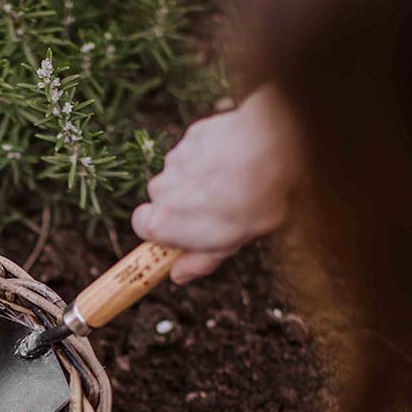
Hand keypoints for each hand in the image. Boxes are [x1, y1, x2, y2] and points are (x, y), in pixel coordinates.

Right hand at [131, 87, 300, 283]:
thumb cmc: (251, 202)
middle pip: (162, 200)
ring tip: (231, 184)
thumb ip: (198, 261)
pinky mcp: (191, 136)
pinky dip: (208, 159)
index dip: (163, 231)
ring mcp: (174, 159)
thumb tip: (178, 275)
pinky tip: (233, 162)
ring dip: (196, 181)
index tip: (184, 235)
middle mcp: (159, 189)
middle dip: (183, 205)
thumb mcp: (228, 244)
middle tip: (218, 211)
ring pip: (178, 175)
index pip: (142, 228)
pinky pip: (194, 153)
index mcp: (162, 222)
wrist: (269, 147)